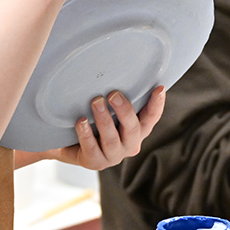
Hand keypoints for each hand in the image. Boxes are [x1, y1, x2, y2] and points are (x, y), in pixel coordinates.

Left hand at [45, 86, 165, 170]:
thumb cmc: (95, 122)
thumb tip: (117, 66)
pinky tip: (81, 121)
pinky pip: (92, 148)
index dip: (157, 104)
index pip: (151, 118)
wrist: (71, 144)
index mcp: (137, 131)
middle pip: (133, 129)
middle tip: (113, 94)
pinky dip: (86, 134)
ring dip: (104, 120)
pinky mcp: (95, 162)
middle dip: (124, 111)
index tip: (159, 88)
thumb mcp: (109, 109)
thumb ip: (117, 98)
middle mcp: (129, 145)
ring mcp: (113, 156)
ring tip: (96, 102)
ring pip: (112, 139)